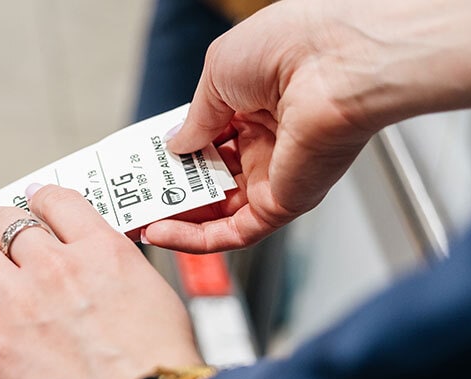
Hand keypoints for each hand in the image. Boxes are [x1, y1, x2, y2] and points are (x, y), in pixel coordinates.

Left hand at [0, 185, 202, 378]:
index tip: (33, 203)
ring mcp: (23, 306)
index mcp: (102, 252)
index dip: (39, 199)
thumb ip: (121, 274)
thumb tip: (107, 277)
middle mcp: (58, 269)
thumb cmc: (163, 367)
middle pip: (5, 220)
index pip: (57, 200)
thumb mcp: (157, 297)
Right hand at [145, 0, 470, 251]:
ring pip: (218, 211)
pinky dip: (196, 240)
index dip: (174, 151)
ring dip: (176, 217)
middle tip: (132, 197)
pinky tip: (162, 234)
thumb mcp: (220, 70)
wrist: (339, 63)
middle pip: (211, 177)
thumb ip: (194, 117)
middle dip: (170, 188)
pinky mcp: (283, 202)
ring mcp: (276, 174)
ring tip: (136, 217)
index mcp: (257, 101)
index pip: (208, 136)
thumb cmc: (292, 46)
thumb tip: (174, 146)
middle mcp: (269, 140)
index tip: (140, 163)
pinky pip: (234, 232)